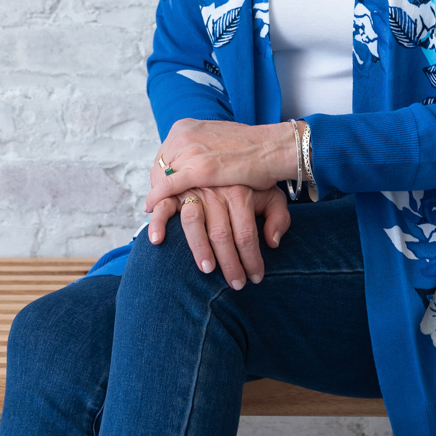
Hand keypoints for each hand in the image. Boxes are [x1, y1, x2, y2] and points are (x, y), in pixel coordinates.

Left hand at [146, 118, 298, 205]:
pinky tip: (151, 209)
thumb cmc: (252, 148)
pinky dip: (157, 198)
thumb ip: (201, 148)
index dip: (162, 172)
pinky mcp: (198, 169)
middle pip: (159, 165)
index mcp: (188, 126)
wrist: (272, 148)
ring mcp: (190, 151)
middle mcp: (185, 135)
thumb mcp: (218, 140)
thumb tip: (190, 159)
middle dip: (157, 184)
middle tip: (160, 201)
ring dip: (157, 195)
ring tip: (155, 209)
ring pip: (160, 177)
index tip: (163, 187)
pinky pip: (168, 186)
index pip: (164, 153)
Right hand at [147, 183, 290, 289]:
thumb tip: (272, 242)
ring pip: (194, 222)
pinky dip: (158, 222)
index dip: (251, 259)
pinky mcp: (175, 188)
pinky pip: (164, 205)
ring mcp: (194, 189)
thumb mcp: (271, 193)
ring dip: (198, 247)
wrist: (228, 150)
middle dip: (229, 263)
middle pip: (221, 233)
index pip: (246, 232)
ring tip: (206, 269)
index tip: (255, 278)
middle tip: (235, 285)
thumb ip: (278, 216)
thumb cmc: (250, 181)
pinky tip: (157, 241)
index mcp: (240, 192)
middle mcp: (217, 191)